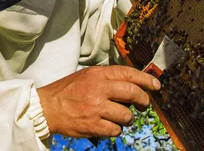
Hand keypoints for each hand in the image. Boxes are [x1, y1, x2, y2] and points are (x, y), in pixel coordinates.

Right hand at [36, 65, 160, 137]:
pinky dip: (115, 129)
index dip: (146, 79)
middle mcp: (98, 89)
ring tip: (118, 117)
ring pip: (126, 115)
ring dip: (127, 118)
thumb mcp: (86, 76)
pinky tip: (106, 125)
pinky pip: (116, 130)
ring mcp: (96, 107)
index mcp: (97, 74)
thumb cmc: (67, 92)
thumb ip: (106, 78)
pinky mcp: (93, 125)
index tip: (156, 85)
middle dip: (143, 100)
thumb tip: (132, 84)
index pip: (128, 73)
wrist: (46, 107)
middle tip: (143, 105)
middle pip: (132, 92)